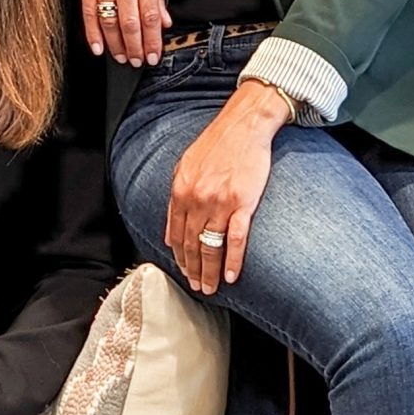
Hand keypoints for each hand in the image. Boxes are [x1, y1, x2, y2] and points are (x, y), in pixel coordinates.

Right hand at [50, 0, 171, 64]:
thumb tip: (164, 19)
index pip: (151, 14)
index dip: (153, 39)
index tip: (154, 55)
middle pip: (132, 23)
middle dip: (136, 47)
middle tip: (138, 62)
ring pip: (111, 21)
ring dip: (117, 45)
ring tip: (122, 58)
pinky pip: (89, 12)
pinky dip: (93, 33)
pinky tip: (98, 48)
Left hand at [165, 82, 290, 291]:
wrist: (244, 125)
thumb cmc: (216, 145)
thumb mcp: (185, 168)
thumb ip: (175, 201)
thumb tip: (169, 234)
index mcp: (180, 191)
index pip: (176, 235)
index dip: (180, 258)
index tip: (184, 273)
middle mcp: (196, 199)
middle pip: (191, 245)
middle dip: (193, 270)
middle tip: (197, 288)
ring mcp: (219, 202)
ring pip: (210, 247)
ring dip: (210, 272)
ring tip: (211, 288)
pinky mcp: (242, 203)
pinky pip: (235, 239)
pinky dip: (232, 260)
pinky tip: (231, 275)